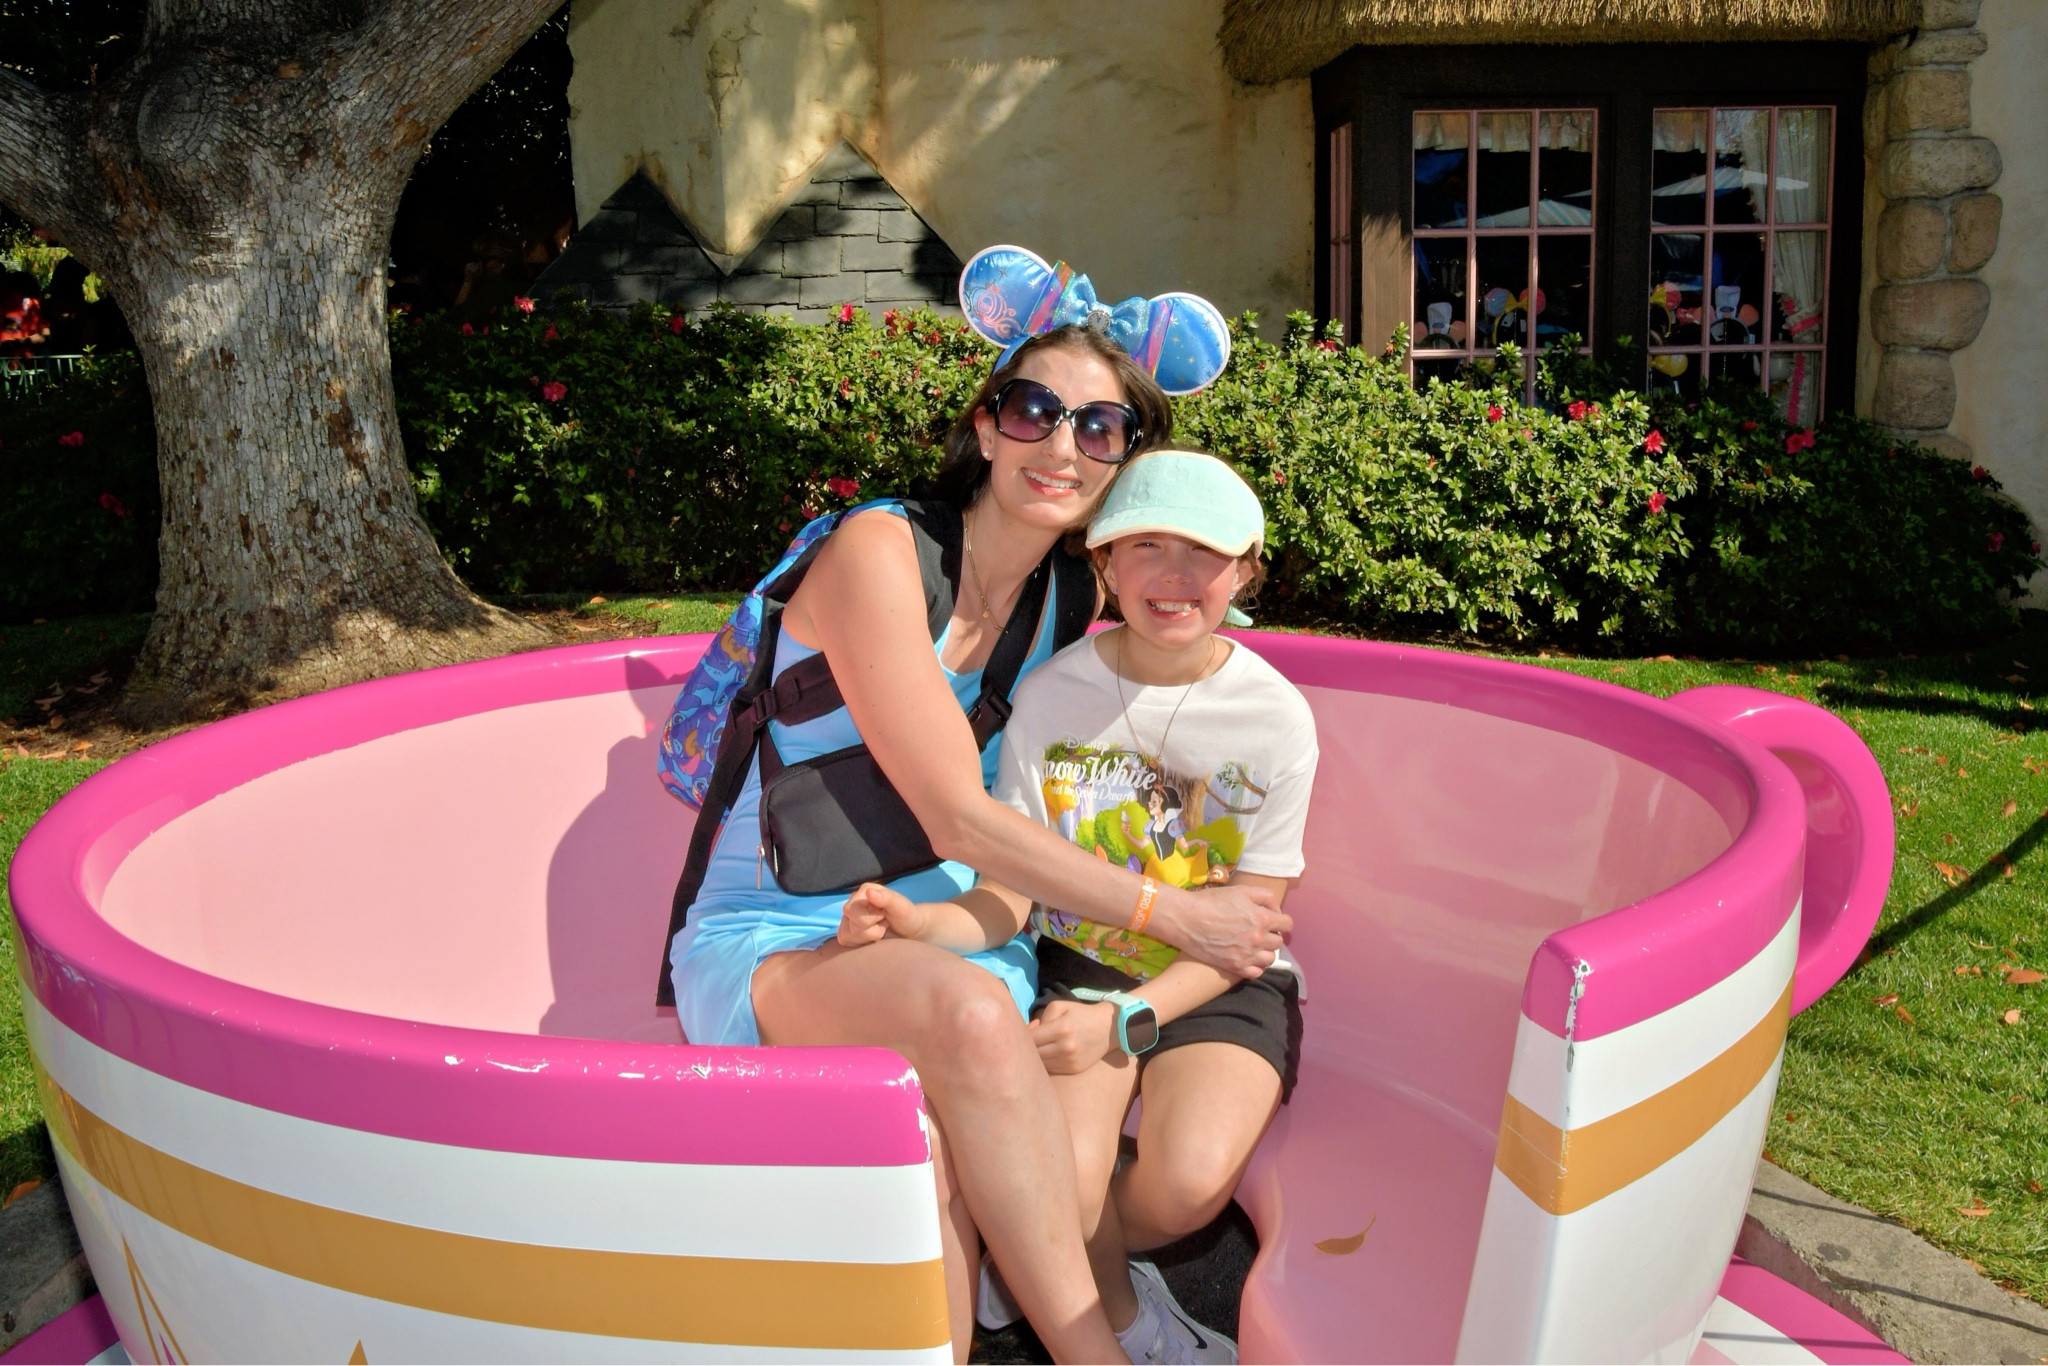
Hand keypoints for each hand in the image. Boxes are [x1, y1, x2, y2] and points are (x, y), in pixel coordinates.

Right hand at [838, 882, 927, 946]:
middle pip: (848, 924)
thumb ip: (887, 898)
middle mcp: (853, 902)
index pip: (852, 910)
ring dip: (867, 937)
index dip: (871, 918)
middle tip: (884, 924)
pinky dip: (861, 943)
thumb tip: (869, 892)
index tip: (884, 916)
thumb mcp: (902, 907)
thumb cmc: (907, 917)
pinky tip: (872, 938)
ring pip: (846, 935)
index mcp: (865, 890)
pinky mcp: (847, 932)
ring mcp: (848, 917)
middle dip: (870, 930)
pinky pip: (845, 941)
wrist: (910, 932)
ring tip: (880, 930)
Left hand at [1030, 999, 1122, 1074]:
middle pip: (1033, 1054)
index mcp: (1061, 1029)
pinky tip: (1047, 1054)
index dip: (1022, 1035)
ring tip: (1035, 1048)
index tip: (1022, 1031)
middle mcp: (1065, 1048)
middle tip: (1025, 1041)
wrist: (1108, 1028)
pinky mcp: (1073, 1070)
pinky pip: (1050, 1069)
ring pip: (1040, 1064)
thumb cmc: (1081, 1014)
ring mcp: (1069, 1061)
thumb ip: (1041, 1017)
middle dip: (1026, 1048)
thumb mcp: (1059, 1006)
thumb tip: (1029, 1031)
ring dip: (1034, 1057)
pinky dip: (1045, 1063)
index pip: (1030, 1038)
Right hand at [1154, 882, 1289, 979]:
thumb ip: (1265, 897)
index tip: (1271, 920)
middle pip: (1278, 942)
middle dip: (1271, 935)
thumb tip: (1276, 910)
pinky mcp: (1235, 967)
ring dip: (1264, 952)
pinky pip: (1256, 972)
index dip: (1280, 921)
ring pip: (1269, 959)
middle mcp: (1258, 939)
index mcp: (1262, 919)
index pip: (1287, 924)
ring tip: (1252, 945)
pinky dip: (1254, 966)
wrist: (1186, 919)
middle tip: (1257, 931)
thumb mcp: (1241, 890)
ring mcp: (1248, 955)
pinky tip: (1246, 957)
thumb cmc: (1212, 901)